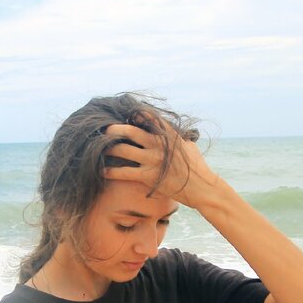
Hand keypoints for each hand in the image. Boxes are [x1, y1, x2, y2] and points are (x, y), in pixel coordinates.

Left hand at [101, 115, 225, 209]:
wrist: (202, 188)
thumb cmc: (197, 167)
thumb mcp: (189, 146)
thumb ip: (177, 136)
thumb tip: (170, 130)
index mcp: (169, 134)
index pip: (148, 117)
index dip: (135, 114)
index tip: (125, 114)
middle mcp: (158, 144)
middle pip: (131, 131)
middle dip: (115, 129)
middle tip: (105, 130)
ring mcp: (152, 160)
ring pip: (124, 150)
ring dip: (109, 149)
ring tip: (100, 149)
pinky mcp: (148, 176)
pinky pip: (125, 172)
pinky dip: (112, 172)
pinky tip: (103, 171)